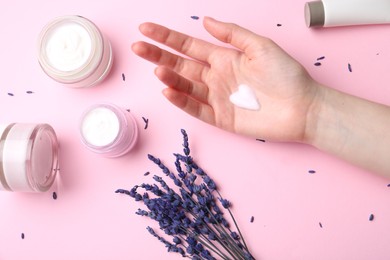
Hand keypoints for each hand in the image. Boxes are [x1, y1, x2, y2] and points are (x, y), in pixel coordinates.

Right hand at [132, 17, 319, 141]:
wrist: (302, 108)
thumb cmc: (286, 76)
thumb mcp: (260, 47)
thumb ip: (232, 34)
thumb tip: (207, 20)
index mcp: (224, 58)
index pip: (188, 46)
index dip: (167, 38)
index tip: (147, 29)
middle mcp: (216, 77)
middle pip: (180, 65)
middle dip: (158, 56)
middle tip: (138, 48)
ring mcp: (216, 98)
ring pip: (185, 86)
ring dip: (170, 79)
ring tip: (158, 71)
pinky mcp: (220, 118)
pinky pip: (196, 109)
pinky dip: (182, 101)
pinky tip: (169, 91)